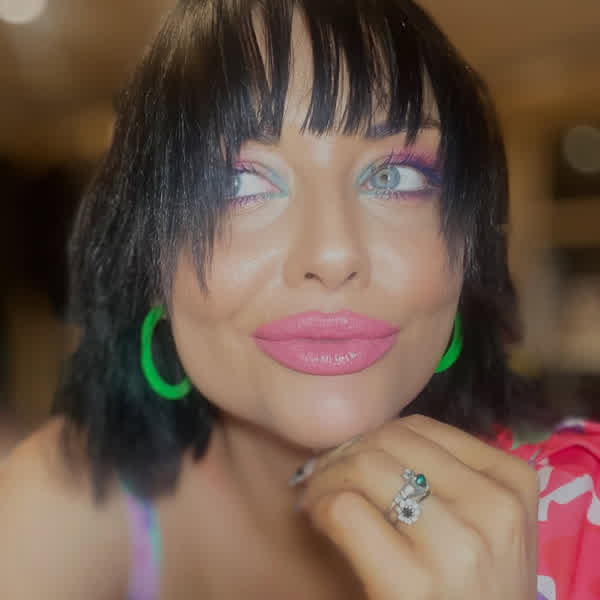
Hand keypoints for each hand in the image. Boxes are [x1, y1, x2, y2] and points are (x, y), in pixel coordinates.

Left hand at [295, 415, 538, 599]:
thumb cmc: (477, 590)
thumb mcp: (484, 525)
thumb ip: (445, 477)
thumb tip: (364, 441)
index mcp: (512, 480)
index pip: (420, 428)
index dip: (373, 437)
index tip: (349, 457)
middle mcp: (494, 505)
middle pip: (390, 441)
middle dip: (344, 451)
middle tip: (320, 472)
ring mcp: (459, 544)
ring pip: (366, 466)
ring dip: (326, 476)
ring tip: (314, 495)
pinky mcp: (416, 583)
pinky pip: (346, 509)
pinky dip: (321, 506)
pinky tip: (317, 518)